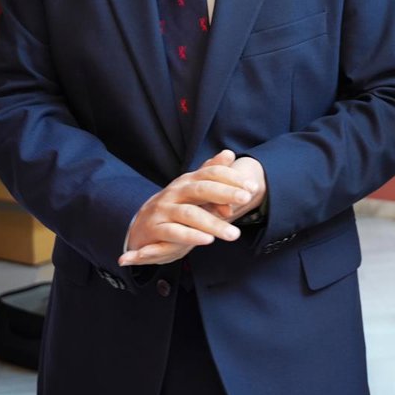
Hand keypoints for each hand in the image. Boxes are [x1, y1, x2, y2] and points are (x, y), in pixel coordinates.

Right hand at [118, 150, 263, 265]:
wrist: (141, 227)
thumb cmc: (175, 209)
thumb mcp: (195, 192)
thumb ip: (213, 176)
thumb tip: (230, 153)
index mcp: (188, 181)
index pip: (210, 173)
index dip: (232, 178)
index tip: (253, 188)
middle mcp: (175, 192)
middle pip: (201, 188)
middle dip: (225, 192)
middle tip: (246, 199)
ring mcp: (163, 210)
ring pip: (189, 214)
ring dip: (212, 224)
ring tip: (234, 234)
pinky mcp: (154, 229)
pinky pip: (173, 232)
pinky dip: (190, 236)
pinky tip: (207, 240)